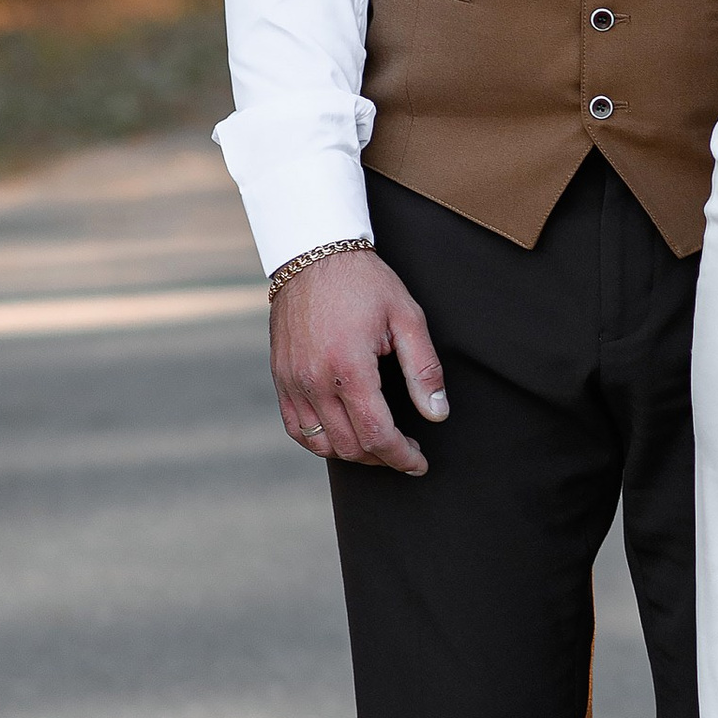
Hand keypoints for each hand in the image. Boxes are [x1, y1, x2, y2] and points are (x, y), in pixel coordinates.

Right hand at [269, 248, 447, 477]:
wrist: (313, 254)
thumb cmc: (364, 282)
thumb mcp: (407, 317)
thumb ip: (423, 370)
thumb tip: (437, 413)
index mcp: (349, 367)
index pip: (377, 435)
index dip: (402, 457)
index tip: (418, 463)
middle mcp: (314, 380)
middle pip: (350, 446)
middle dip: (383, 457)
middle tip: (406, 449)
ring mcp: (292, 381)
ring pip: (321, 444)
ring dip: (353, 453)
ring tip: (377, 443)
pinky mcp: (281, 377)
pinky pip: (296, 427)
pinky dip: (320, 440)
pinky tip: (343, 432)